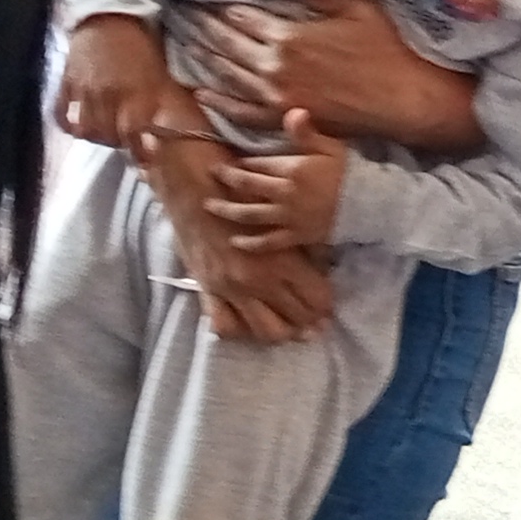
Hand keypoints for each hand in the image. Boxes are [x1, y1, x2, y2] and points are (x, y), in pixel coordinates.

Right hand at [54, 14, 174, 148]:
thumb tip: (159, 136)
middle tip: (125, 139)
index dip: (140, 151)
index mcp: (137, 94)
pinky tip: (78, 122)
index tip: (145, 156)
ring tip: (104, 130)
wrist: (111, 12)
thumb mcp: (158, 76)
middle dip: (118, 142)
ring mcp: (84, 89)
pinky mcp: (66, 81)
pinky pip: (61, 113)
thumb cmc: (141, 45)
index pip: (135, 136)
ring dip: (96, 135)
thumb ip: (158, 105)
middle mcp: (109, 95)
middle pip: (108, 137)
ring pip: (85, 129)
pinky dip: (69, 123)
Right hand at [158, 175, 335, 342]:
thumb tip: (324, 269)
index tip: (327, 308)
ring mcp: (233, 289)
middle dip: (311, 323)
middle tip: (314, 322)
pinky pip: (226, 325)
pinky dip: (240, 329)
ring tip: (287, 326)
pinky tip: (249, 322)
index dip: (327, 307)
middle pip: (299, 319)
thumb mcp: (281, 218)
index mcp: (283, 261)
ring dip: (282, 332)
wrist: (193, 187)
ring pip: (268, 332)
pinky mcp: (209, 290)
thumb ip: (303, 247)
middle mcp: (260, 281)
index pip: (318, 300)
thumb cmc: (242, 195)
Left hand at [192, 0, 476, 152]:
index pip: (238, 15)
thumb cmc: (387, 50)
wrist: (406, 100)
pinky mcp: (286, 118)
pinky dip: (219, 102)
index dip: (216, 3)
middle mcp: (273, 67)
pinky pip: (242, 112)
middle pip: (225, 42)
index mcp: (287, 36)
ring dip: (203, 57)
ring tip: (186, 40)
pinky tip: (202, 92)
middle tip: (181, 13)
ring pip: (226, 74)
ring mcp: (276, 97)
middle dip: (201, 25)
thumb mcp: (357, 7)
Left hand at [198, 108, 348, 253]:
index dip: (240, 162)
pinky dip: (251, 243)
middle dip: (226, 179)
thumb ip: (307, 132)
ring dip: (227, 210)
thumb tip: (293, 110)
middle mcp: (284, 193)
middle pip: (246, 186)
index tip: (227, 159)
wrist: (372, 206)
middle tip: (211, 174)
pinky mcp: (297, 236)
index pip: (256, 164)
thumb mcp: (332, 147)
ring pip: (250, 214)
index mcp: (291, 169)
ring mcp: (288, 217)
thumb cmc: (352, 173)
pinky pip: (269, 242)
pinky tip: (235, 242)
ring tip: (209, 206)